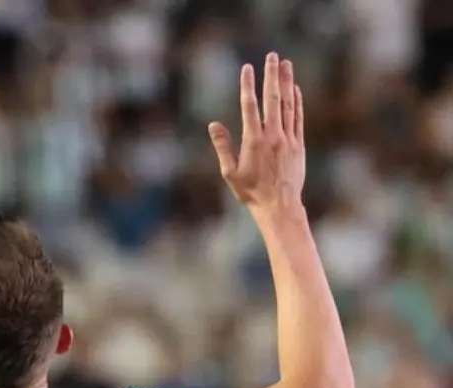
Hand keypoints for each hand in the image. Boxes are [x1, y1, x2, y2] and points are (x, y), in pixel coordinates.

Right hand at [208, 52, 304, 213]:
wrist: (279, 206)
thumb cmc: (250, 192)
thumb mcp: (230, 172)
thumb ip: (223, 146)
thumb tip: (213, 124)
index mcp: (253, 141)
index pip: (250, 106)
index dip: (248, 85)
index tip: (248, 68)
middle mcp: (272, 136)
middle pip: (272, 99)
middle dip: (272, 76)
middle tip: (272, 56)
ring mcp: (288, 139)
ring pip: (288, 104)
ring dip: (287, 82)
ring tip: (285, 64)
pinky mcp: (298, 145)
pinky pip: (298, 118)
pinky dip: (297, 101)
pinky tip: (295, 89)